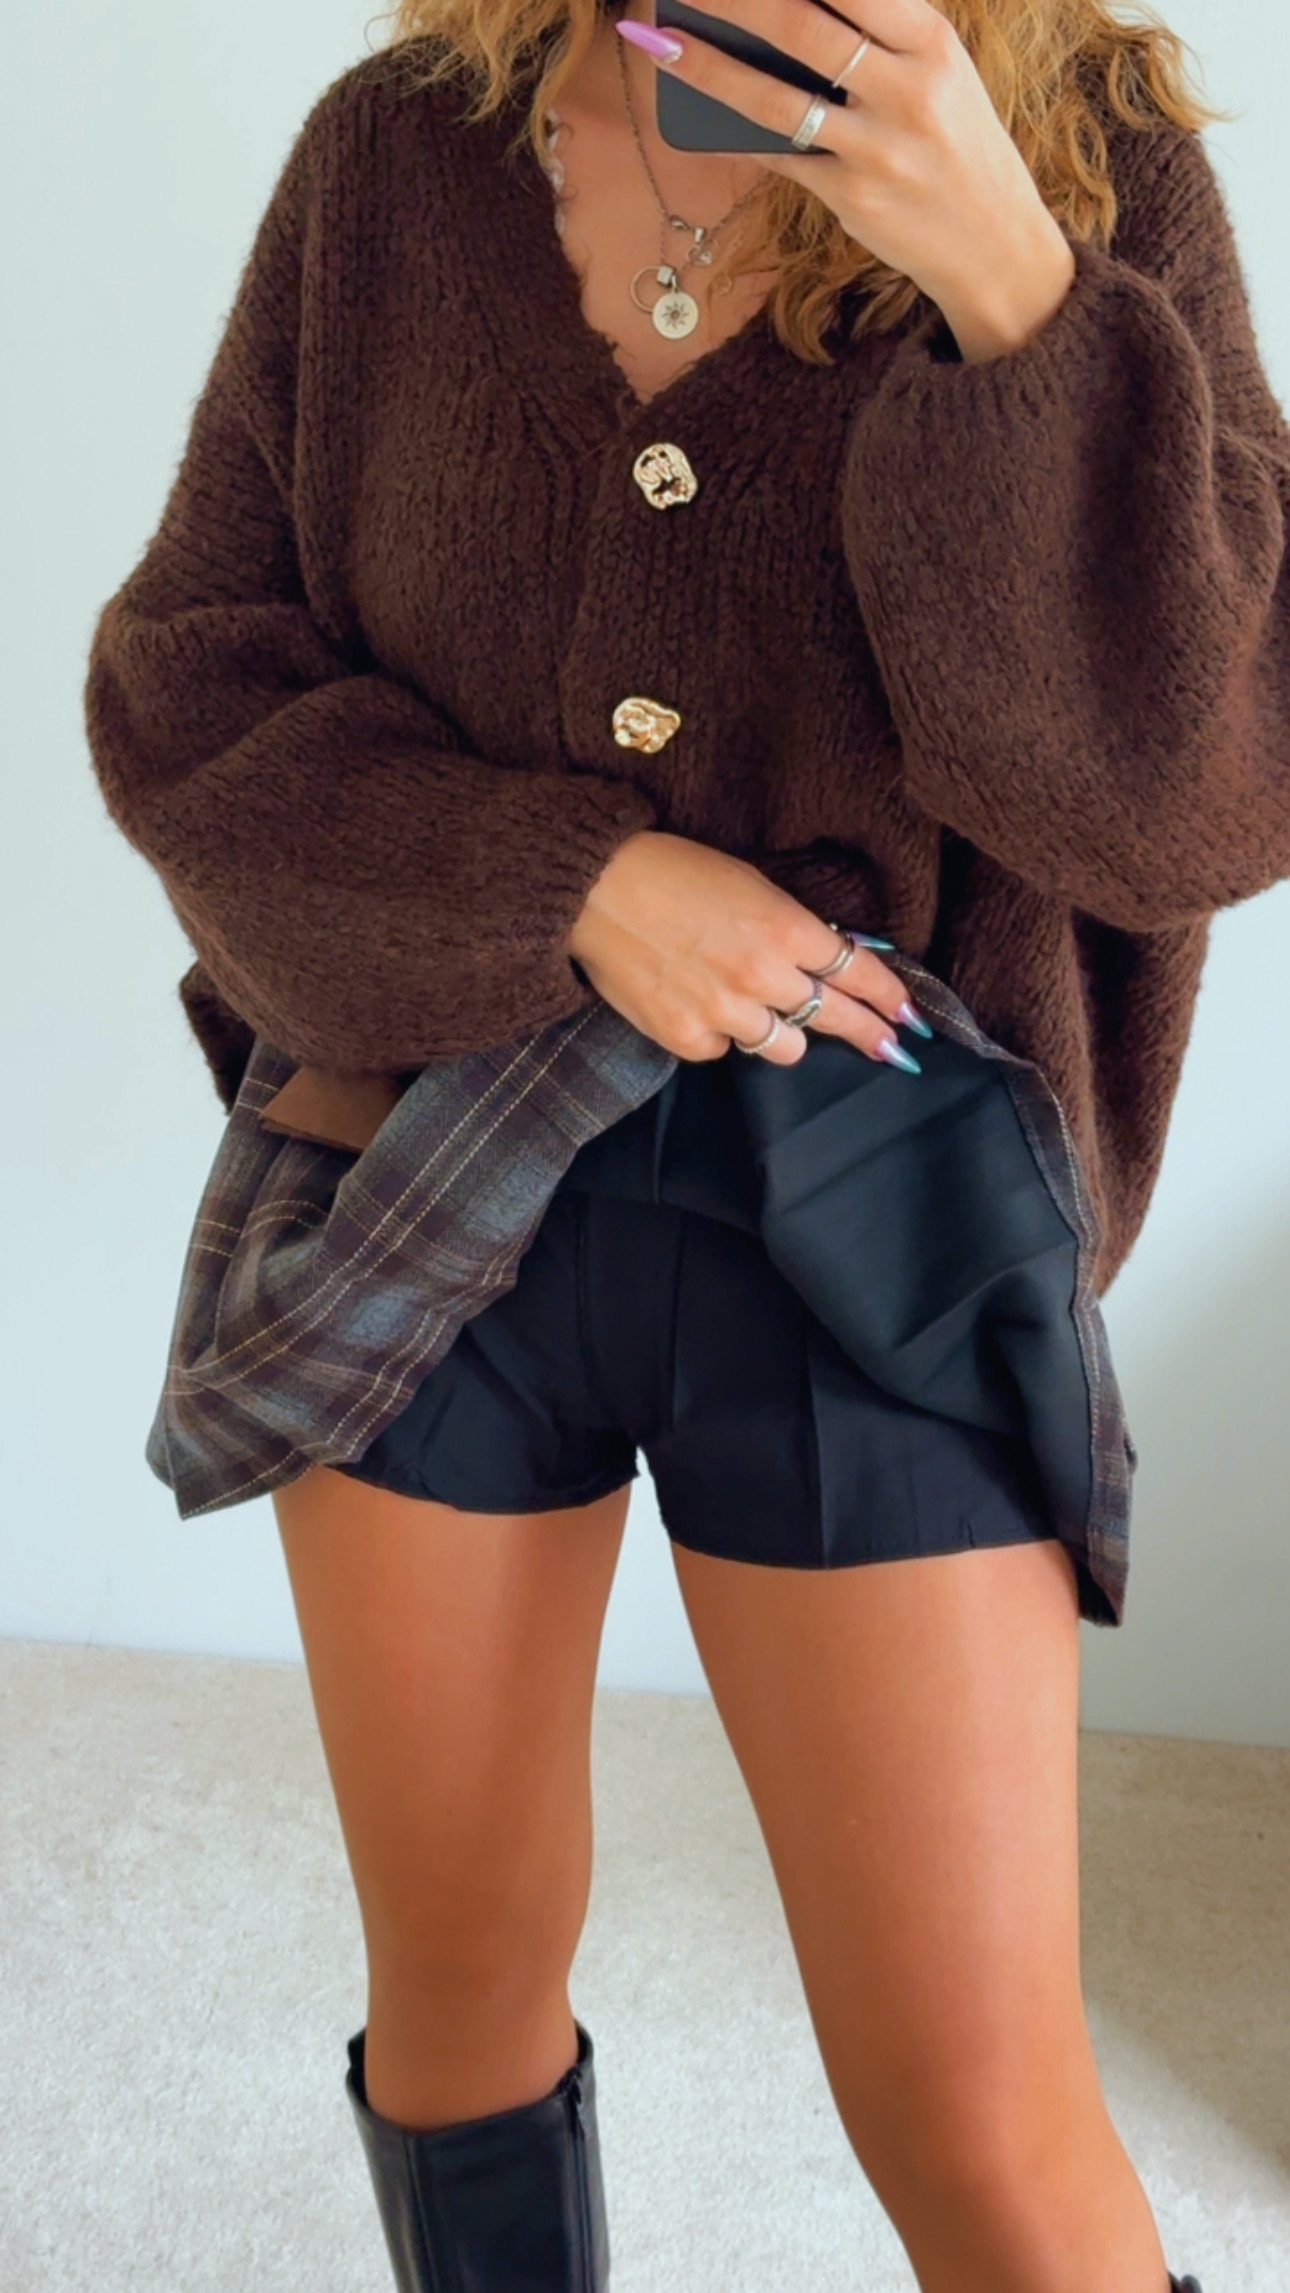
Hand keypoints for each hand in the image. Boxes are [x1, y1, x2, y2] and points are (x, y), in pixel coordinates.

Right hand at [567, 830, 929, 1067]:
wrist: (594, 890)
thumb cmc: (673, 873)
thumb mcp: (751, 885)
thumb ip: (795, 928)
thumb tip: (835, 961)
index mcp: (785, 928)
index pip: (857, 972)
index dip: (890, 997)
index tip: (909, 1016)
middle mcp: (762, 976)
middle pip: (835, 1019)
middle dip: (869, 1034)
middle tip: (892, 1050)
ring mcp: (724, 1012)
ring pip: (785, 1047)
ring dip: (783, 1030)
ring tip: (761, 1007)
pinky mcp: (686, 1037)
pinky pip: (726, 1051)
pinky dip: (722, 1034)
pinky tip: (698, 1001)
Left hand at [622, 0, 1076, 361]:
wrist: (995, 244)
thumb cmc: (955, 145)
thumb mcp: (940, 72)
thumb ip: (880, 34)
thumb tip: (786, 12)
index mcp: (931, 40)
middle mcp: (907, 88)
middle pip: (800, 23)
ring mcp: (877, 147)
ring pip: (773, 96)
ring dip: (707, 65)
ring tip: (659, 39)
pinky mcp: (852, 197)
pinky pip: (779, 155)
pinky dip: (736, 133)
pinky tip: (699, 115)